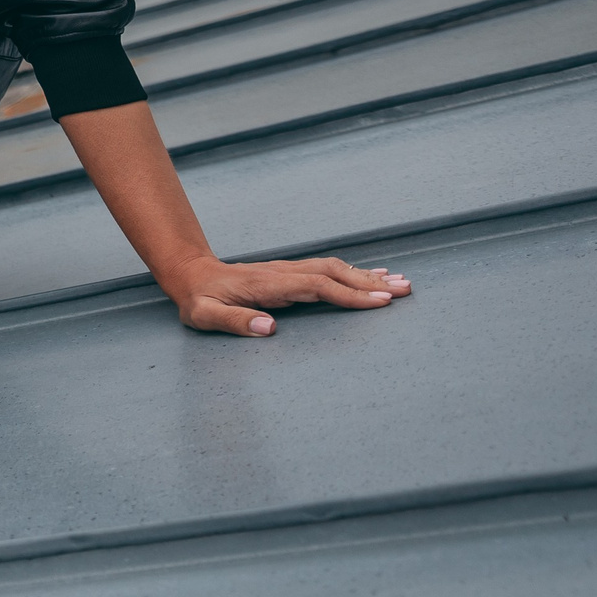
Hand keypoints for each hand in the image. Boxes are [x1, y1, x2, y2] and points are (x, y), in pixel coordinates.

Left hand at [161, 254, 411, 336]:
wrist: (191, 274)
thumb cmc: (199, 300)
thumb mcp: (204, 315)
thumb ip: (233, 322)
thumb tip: (268, 328)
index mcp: (268, 285)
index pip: (316, 287)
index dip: (348, 294)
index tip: (379, 302)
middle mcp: (283, 273)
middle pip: (332, 273)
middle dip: (369, 282)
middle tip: (405, 291)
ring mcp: (289, 271)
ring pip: (334, 269)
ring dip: (367, 276)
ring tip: (402, 284)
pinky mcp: (291, 273)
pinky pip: (328, 271)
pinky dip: (355, 273)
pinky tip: (376, 277)